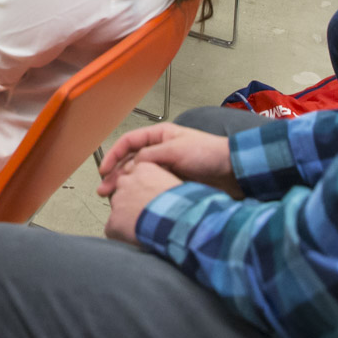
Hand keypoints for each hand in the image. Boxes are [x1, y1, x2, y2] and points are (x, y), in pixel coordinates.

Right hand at [98, 123, 240, 198]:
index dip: (114, 156)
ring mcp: (166, 166)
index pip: (128, 142)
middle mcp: (159, 149)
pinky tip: (134, 201)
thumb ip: (152, 156)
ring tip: (113, 199)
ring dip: (125, 185)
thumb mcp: (177, 150)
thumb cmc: (208, 153)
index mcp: (159, 135)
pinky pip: (150, 185)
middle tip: (104, 191)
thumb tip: (133, 166)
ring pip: (138, 175)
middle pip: (130, 160)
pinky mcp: (172, 181)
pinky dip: (140, 192)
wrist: (233, 171)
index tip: (104, 171)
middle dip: (115, 175)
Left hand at [100, 159, 182, 244]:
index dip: (140, 190)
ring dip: (126, 219)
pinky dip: (121, 235)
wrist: (178, 222)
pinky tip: (135, 238)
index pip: (134, 176)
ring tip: (143, 227)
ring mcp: (118, 201)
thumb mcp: (174, 183)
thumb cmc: (183, 206)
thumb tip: (160, 190)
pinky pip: (113, 229)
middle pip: (122, 192)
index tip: (146, 199)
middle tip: (145, 214)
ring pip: (117, 210)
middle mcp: (126, 181)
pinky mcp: (114, 221)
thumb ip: (160, 181)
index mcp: (143, 169)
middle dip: (130, 203)